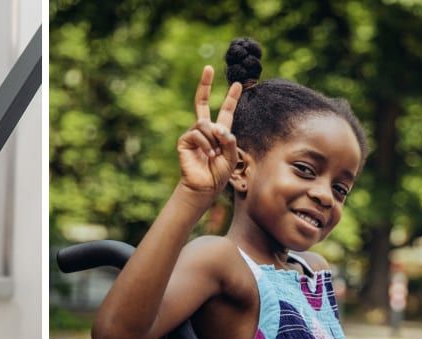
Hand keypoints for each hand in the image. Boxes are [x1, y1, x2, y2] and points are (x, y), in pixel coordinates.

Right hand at [177, 65, 241, 195]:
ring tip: (214, 154)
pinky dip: (205, 144)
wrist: (204, 187)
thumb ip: (229, 139)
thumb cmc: (218, 174)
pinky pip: (197, 133)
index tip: (237, 84)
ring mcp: (193, 134)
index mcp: (219, 132)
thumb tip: (216, 127)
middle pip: (202, 102)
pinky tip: (208, 155)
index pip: (226, 111)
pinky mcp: (184, 141)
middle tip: (208, 68)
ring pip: (205, 124)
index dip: (231, 98)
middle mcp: (205, 130)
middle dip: (205, 84)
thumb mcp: (232, 156)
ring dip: (213, 139)